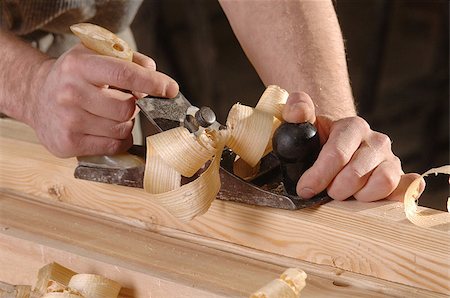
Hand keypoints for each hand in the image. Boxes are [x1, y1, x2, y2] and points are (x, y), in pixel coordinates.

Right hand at [26, 44, 178, 157]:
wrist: (36, 96)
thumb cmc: (74, 76)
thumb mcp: (95, 55)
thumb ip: (129, 59)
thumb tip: (154, 73)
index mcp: (79, 66)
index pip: (124, 74)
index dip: (152, 82)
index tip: (170, 88)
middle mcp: (70, 93)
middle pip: (127, 108)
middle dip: (133, 106)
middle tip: (123, 101)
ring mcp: (68, 121)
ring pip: (122, 129)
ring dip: (125, 123)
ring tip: (108, 114)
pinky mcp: (69, 144)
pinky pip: (114, 146)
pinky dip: (119, 139)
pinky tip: (105, 129)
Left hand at [282, 92, 421, 201]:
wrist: (336, 149)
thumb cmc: (317, 141)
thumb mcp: (304, 125)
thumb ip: (296, 111)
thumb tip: (298, 112)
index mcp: (353, 126)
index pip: (337, 154)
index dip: (318, 176)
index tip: (304, 189)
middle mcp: (377, 141)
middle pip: (356, 174)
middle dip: (335, 188)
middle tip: (326, 190)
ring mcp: (391, 160)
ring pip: (383, 182)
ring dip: (358, 196)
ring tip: (345, 193)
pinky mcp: (400, 178)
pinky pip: (406, 189)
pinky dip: (395, 196)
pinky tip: (376, 197)